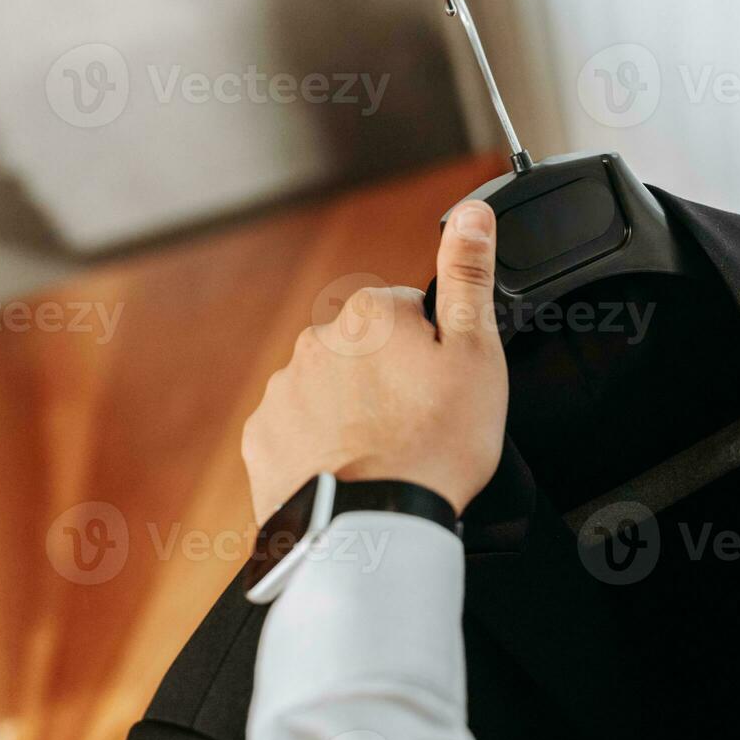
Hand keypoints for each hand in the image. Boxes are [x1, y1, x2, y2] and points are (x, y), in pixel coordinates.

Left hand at [242, 201, 506, 524]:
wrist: (375, 525)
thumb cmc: (437, 443)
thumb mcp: (477, 353)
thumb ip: (469, 275)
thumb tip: (474, 213)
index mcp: (372, 312)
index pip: (409, 314)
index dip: (434, 352)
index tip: (443, 391)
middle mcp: (318, 340)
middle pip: (367, 351)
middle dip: (390, 379)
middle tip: (420, 425)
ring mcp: (284, 390)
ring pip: (330, 390)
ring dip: (353, 412)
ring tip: (386, 455)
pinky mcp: (262, 438)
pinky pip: (297, 430)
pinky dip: (319, 446)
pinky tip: (351, 470)